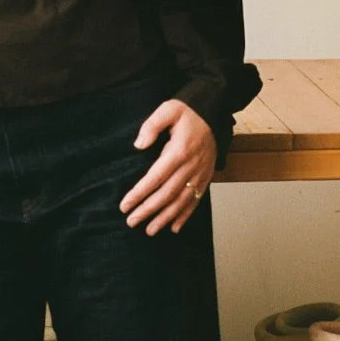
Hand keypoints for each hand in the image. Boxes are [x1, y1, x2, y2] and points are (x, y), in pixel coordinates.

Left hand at [121, 100, 216, 235]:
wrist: (214, 113)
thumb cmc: (188, 112)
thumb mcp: (168, 110)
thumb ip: (151, 126)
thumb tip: (139, 145)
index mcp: (178, 151)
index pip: (155, 178)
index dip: (139, 193)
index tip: (125, 205)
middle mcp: (190, 166)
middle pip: (166, 194)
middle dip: (148, 210)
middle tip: (131, 222)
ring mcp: (199, 174)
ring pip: (181, 202)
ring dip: (165, 218)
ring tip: (150, 230)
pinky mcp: (205, 178)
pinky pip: (195, 200)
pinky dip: (185, 215)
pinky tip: (174, 227)